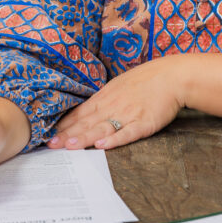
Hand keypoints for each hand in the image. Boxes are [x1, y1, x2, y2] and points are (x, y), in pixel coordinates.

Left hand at [48, 57, 184, 150]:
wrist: (172, 76)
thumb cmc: (146, 80)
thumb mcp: (119, 85)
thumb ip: (104, 99)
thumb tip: (87, 110)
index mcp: (106, 96)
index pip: (81, 112)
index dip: (65, 125)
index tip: (49, 134)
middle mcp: (114, 105)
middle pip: (87, 122)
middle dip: (68, 134)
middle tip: (50, 144)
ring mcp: (129, 114)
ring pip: (103, 128)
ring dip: (85, 137)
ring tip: (70, 146)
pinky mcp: (144, 123)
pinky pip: (128, 133)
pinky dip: (115, 139)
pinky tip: (103, 145)